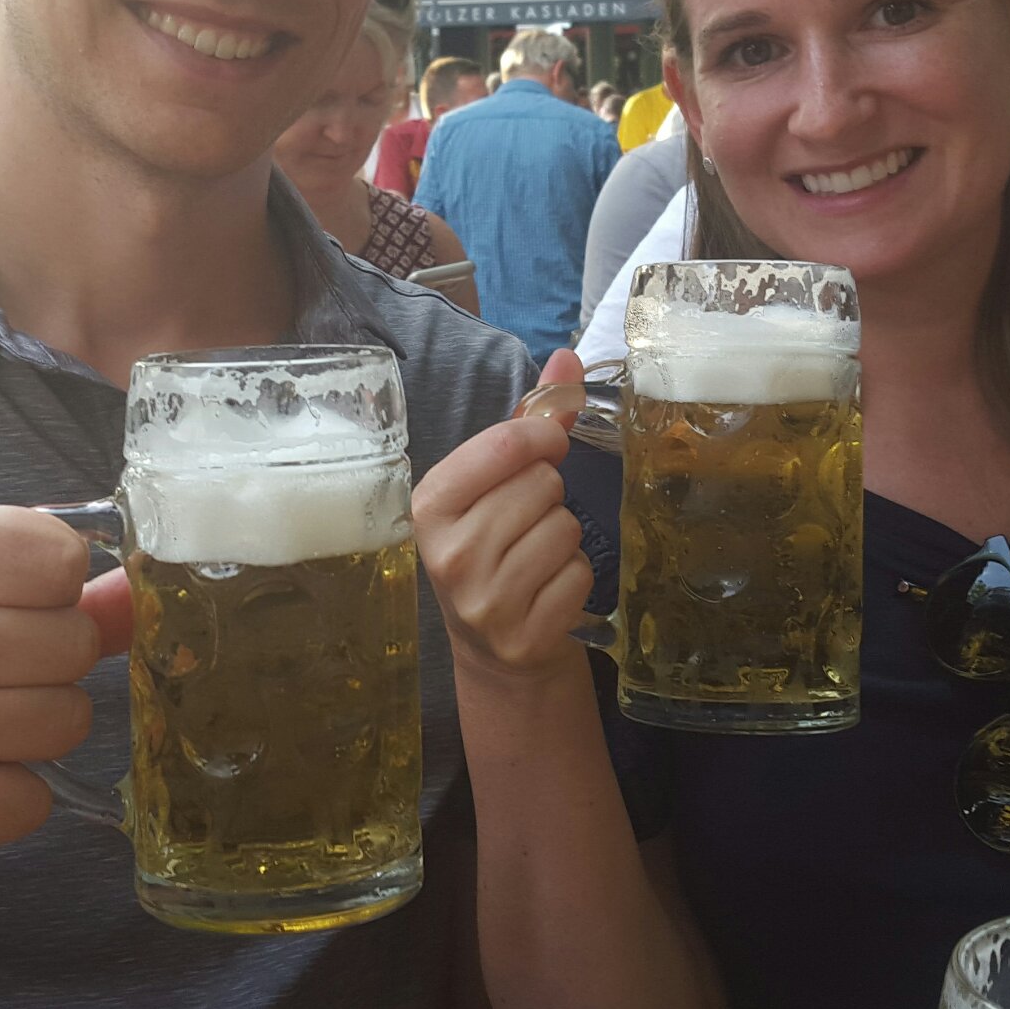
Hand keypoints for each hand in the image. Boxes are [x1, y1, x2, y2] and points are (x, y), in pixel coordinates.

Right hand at [0, 506, 135, 876]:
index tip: (10, 610)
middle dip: (49, 665)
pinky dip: (7, 800)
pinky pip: (30, 803)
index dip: (51, 590)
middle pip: (73, 645)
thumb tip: (133, 595)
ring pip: (65, 723)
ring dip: (35, 733)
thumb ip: (20, 573)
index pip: (59, 558)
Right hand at [413, 349, 596, 681]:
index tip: (546, 446)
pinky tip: (546, 589)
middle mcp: (450, 554)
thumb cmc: (493, 549)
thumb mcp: (493, 486)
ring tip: (535, 556)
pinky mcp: (524, 636)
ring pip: (566, 527)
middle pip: (543, 484)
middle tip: (526, 521)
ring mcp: (485, 601)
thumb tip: (568, 359)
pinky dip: (574, 577)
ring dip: (564, 537)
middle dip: (548, 495)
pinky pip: (580, 574)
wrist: (493, 649)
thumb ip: (528, 421)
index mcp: (430, 506)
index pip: (504, 444)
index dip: (540, 437)